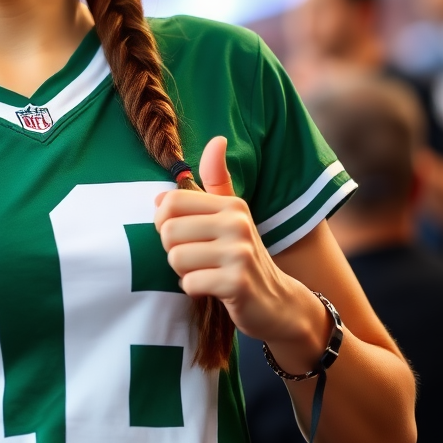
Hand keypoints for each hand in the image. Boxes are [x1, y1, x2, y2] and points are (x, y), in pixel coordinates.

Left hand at [154, 136, 326, 367]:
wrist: (278, 302)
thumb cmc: (242, 254)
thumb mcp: (232, 214)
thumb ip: (217, 180)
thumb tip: (216, 140)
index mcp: (231, 204)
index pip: (169, 202)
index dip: (164, 222)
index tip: (182, 234)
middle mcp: (237, 223)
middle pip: (167, 232)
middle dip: (173, 250)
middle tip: (196, 258)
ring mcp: (239, 253)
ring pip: (176, 258)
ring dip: (183, 272)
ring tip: (205, 272)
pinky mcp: (238, 283)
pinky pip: (190, 283)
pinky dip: (194, 290)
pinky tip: (212, 288)